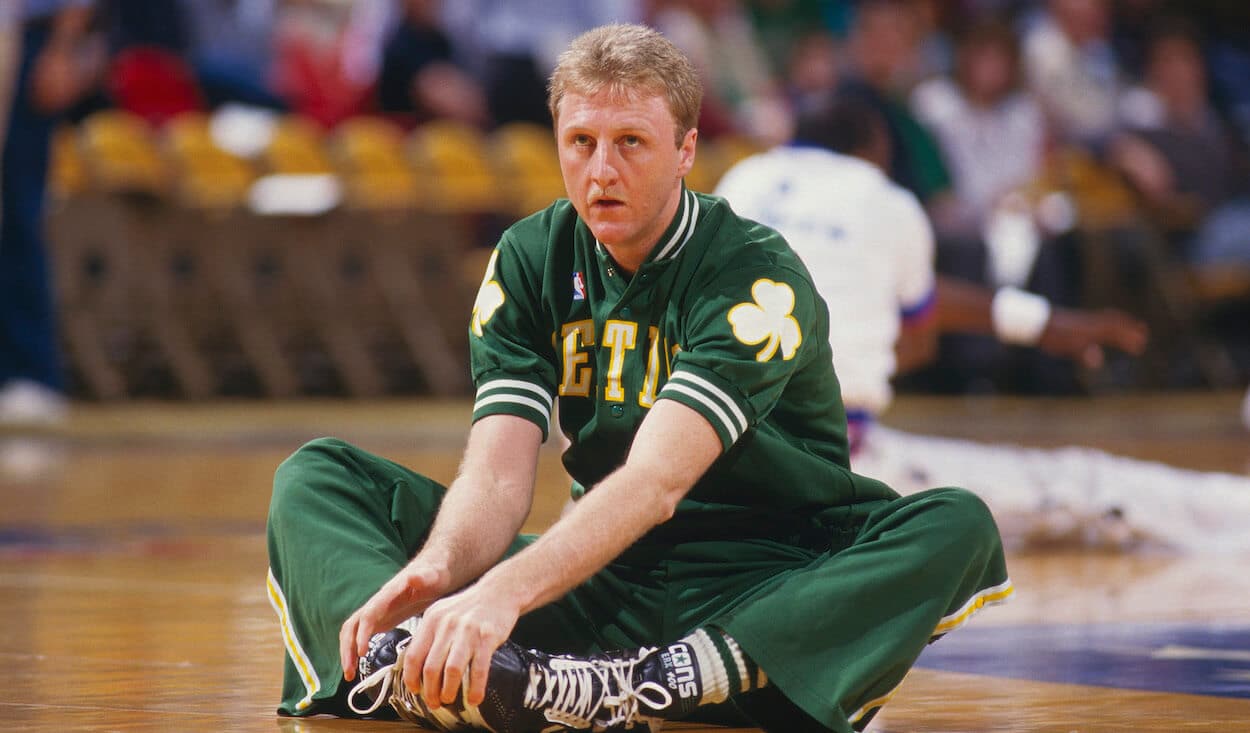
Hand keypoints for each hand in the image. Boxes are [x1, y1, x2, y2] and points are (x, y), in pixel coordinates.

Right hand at [339, 561, 449, 681]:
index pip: (369, 614)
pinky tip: (358, 667)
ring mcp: (377, 611)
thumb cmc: (434, 573)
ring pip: (353, 632)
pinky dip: (355, 650)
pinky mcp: (381, 619)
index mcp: (388, 594)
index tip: (361, 651)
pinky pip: (361, 635)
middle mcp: (377, 603)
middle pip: (353, 625)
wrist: (434, 570)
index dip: (363, 633)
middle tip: (350, 671)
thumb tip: (413, 578)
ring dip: (348, 652)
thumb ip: (424, 578)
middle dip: (347, 648)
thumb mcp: (432, 576)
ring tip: (350, 675)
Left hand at [401, 579, 519, 708]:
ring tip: (449, 700)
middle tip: (433, 702)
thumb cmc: (469, 607)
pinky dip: (475, 689)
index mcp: (432, 620)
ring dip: (448, 691)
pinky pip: (479, 670)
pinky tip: (474, 698)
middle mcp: (447, 625)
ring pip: (451, 671)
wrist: (499, 592)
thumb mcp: (443, 613)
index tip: (415, 690)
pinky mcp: (487, 638)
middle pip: (431, 667)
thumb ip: (430, 636)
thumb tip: (417, 667)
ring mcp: (468, 631)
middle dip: (430, 691)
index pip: (413, 655)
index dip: (411, 677)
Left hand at [1038, 307, 1148, 368]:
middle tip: (1143, 335)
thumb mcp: (1068, 348)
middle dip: (1130, 329)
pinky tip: (1110, 328)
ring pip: (1109, 320)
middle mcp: (1092, 323)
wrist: (1039, 322)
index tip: (1139, 344)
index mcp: (1092, 330)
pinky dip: (1111, 321)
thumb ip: (1084, 353)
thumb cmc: (1054, 336)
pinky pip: (1101, 319)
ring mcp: (1087, 321)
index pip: (1116, 333)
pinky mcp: (1081, 320)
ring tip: (1133, 327)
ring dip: (1122, 324)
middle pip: (1116, 324)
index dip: (1128, 338)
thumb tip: (1097, 360)